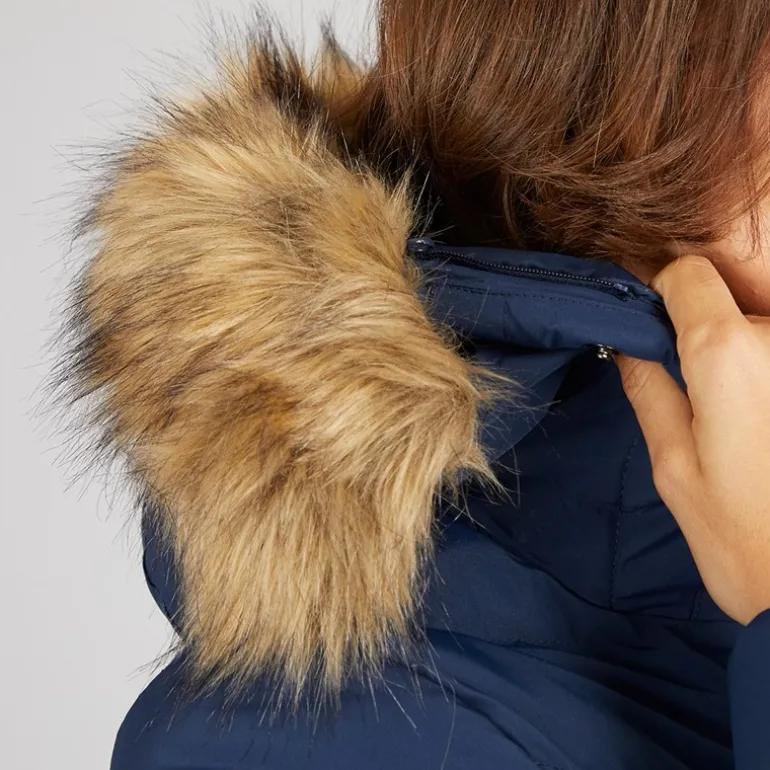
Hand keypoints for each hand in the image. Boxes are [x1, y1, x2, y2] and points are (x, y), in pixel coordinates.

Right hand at [616, 255, 769, 625]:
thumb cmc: (742, 540)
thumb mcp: (673, 465)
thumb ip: (648, 389)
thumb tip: (628, 342)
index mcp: (729, 357)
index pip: (688, 276)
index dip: (660, 289)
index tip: (647, 318)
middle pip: (729, 303)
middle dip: (701, 334)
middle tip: (691, 393)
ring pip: (763, 334)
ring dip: (743, 362)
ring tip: (742, 427)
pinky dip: (762, 381)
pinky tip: (761, 430)